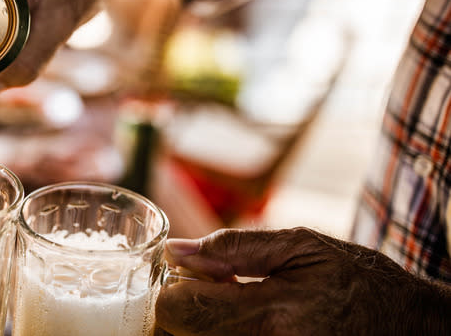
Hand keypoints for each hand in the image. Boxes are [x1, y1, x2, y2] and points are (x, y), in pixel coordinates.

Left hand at [156, 228, 450, 335]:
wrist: (403, 324)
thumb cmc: (354, 278)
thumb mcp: (300, 246)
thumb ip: (234, 247)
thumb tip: (177, 250)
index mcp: (271, 313)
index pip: (183, 309)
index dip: (170, 287)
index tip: (183, 272)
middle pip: (181, 334)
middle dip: (182, 305)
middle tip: (208, 285)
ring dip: (198, 322)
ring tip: (228, 301)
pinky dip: (216, 332)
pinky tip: (239, 318)